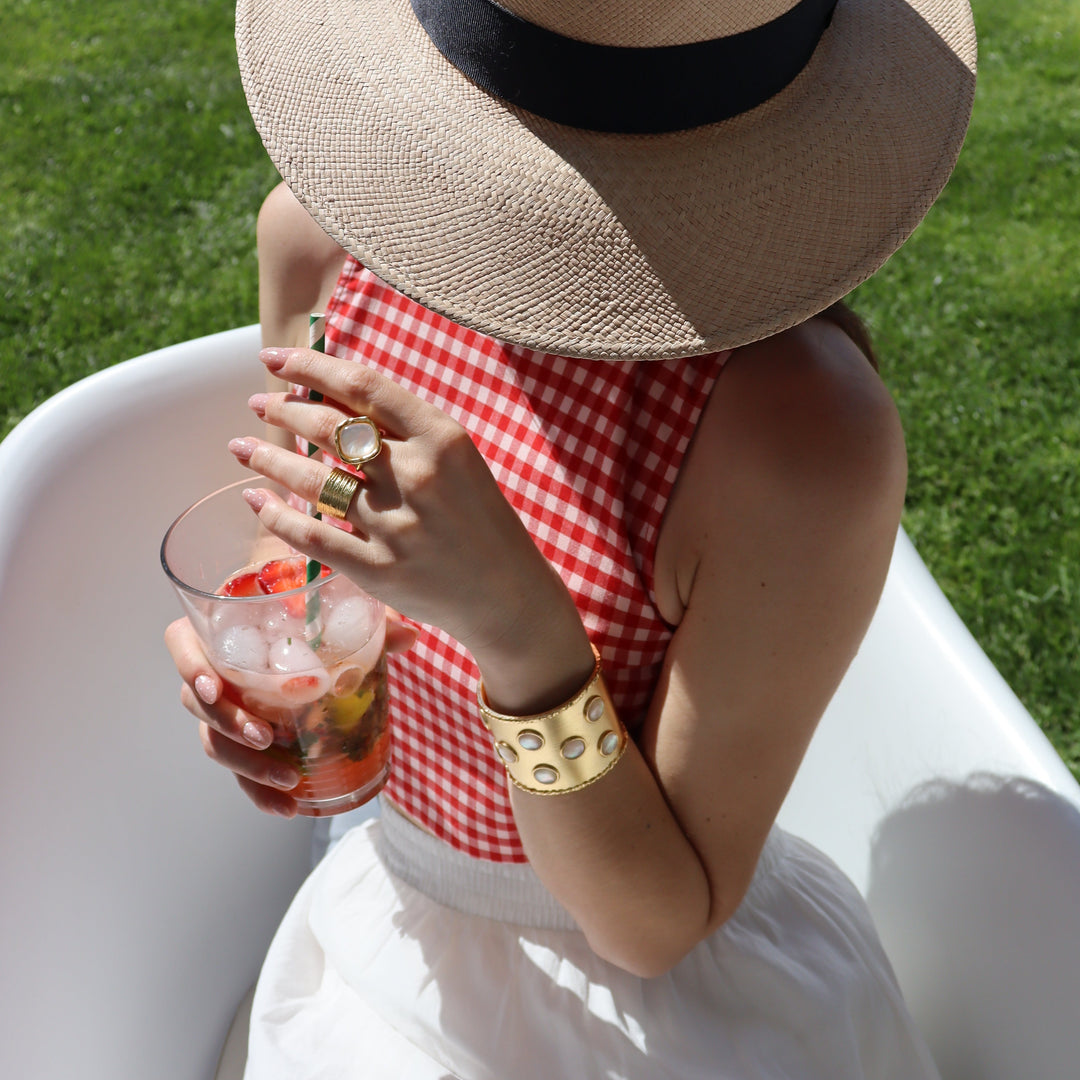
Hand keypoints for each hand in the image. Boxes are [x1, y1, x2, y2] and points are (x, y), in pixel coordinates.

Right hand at [164, 613, 417, 816]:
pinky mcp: (244, 735)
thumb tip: (408, 636)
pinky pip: (239, 767)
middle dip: (228, 725)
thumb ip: (371, 615)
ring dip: (247, 765)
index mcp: (224, 622)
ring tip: (289, 779)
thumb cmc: (315, 598)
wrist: (314, 614)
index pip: (182, 642)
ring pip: (215, 741)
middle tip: (266, 739)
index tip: (214, 688)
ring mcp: (227, 704)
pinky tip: (288, 807)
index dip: (190, 665)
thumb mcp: (338, 599)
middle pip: (196, 702)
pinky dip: (259, 790)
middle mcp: (216, 665)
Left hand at [227, 347, 583, 673]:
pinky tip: (255, 499)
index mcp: (442, 438)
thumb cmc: (480, 519)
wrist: (507, 593)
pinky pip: (312, 535)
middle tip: (258, 403)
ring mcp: (397, 524)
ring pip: (312, 479)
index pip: (364, 387)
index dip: (310, 366)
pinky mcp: (379, 569)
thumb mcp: (457, 460)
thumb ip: (406, 431)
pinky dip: (275, 515)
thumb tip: (336, 399)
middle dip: (283, 409)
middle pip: (331, 428)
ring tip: (242, 447)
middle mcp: (418, 475)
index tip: (274, 358)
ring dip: (267, 458)